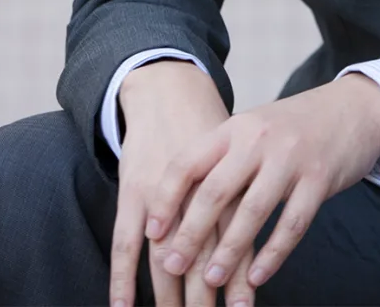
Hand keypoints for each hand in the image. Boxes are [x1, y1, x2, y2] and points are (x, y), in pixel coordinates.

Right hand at [111, 59, 229, 306]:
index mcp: (232, 185)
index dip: (241, 280)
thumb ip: (248, 204)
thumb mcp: (240, 165)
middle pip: (204, 258)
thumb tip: (257, 256)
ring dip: (170, 297)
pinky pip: (124, 243)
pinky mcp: (131, 192)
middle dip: (206, 298)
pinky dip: (122, 278)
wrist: (173, 92)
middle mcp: (197, 193)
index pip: (238, 243)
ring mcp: (161, 195)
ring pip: (165, 258)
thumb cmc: (212, 135)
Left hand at [144, 74, 379, 306]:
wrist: (353, 108)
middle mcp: (259, 139)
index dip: (166, 198)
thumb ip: (222, 159)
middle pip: (216, 191)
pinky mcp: (320, 179)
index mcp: (235, 127)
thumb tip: (179, 206)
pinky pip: (292, 224)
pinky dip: (273, 254)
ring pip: (252, 212)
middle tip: (171, 266)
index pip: (188, 162)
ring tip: (211, 280)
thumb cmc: (293, 127)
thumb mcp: (253, 130)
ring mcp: (292, 159)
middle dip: (191, 233)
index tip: (152, 230)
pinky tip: (257, 276)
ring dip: (229, 252)